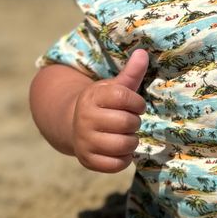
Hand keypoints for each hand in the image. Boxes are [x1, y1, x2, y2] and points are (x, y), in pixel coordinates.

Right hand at [71, 49, 147, 171]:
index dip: (137, 103)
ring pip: (124, 145)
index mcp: (92, 97)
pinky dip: (125, 159)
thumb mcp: (114, 87)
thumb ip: (131, 73)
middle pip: (127, 123)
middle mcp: (84, 118)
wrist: (74, 126)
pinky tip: (120, 150)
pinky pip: (117, 164)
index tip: (136, 105)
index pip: (124, 97)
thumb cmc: (103, 105)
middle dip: (135, 122)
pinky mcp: (87, 160)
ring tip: (126, 135)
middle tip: (129, 121)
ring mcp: (84, 141)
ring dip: (132, 141)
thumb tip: (143, 53)